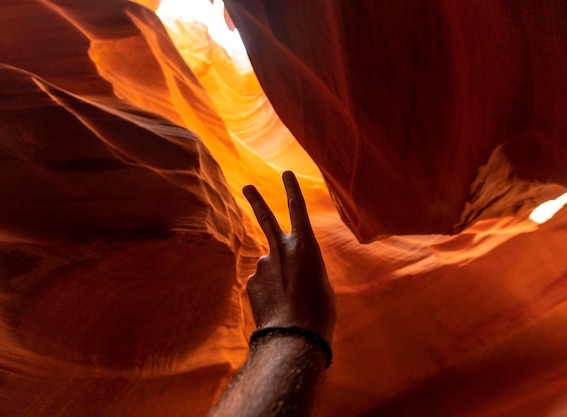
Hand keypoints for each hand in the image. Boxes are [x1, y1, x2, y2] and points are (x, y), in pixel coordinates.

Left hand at [243, 171, 335, 343]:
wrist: (294, 335)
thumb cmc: (318, 310)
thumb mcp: (319, 282)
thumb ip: (302, 268)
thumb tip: (286, 271)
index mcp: (306, 245)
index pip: (298, 209)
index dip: (292, 189)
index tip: (286, 173)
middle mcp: (282, 248)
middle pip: (266, 218)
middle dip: (256, 200)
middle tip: (246, 186)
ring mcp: (263, 263)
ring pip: (269, 266)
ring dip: (277, 280)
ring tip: (288, 301)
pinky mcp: (251, 280)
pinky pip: (261, 284)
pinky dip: (268, 294)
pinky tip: (276, 308)